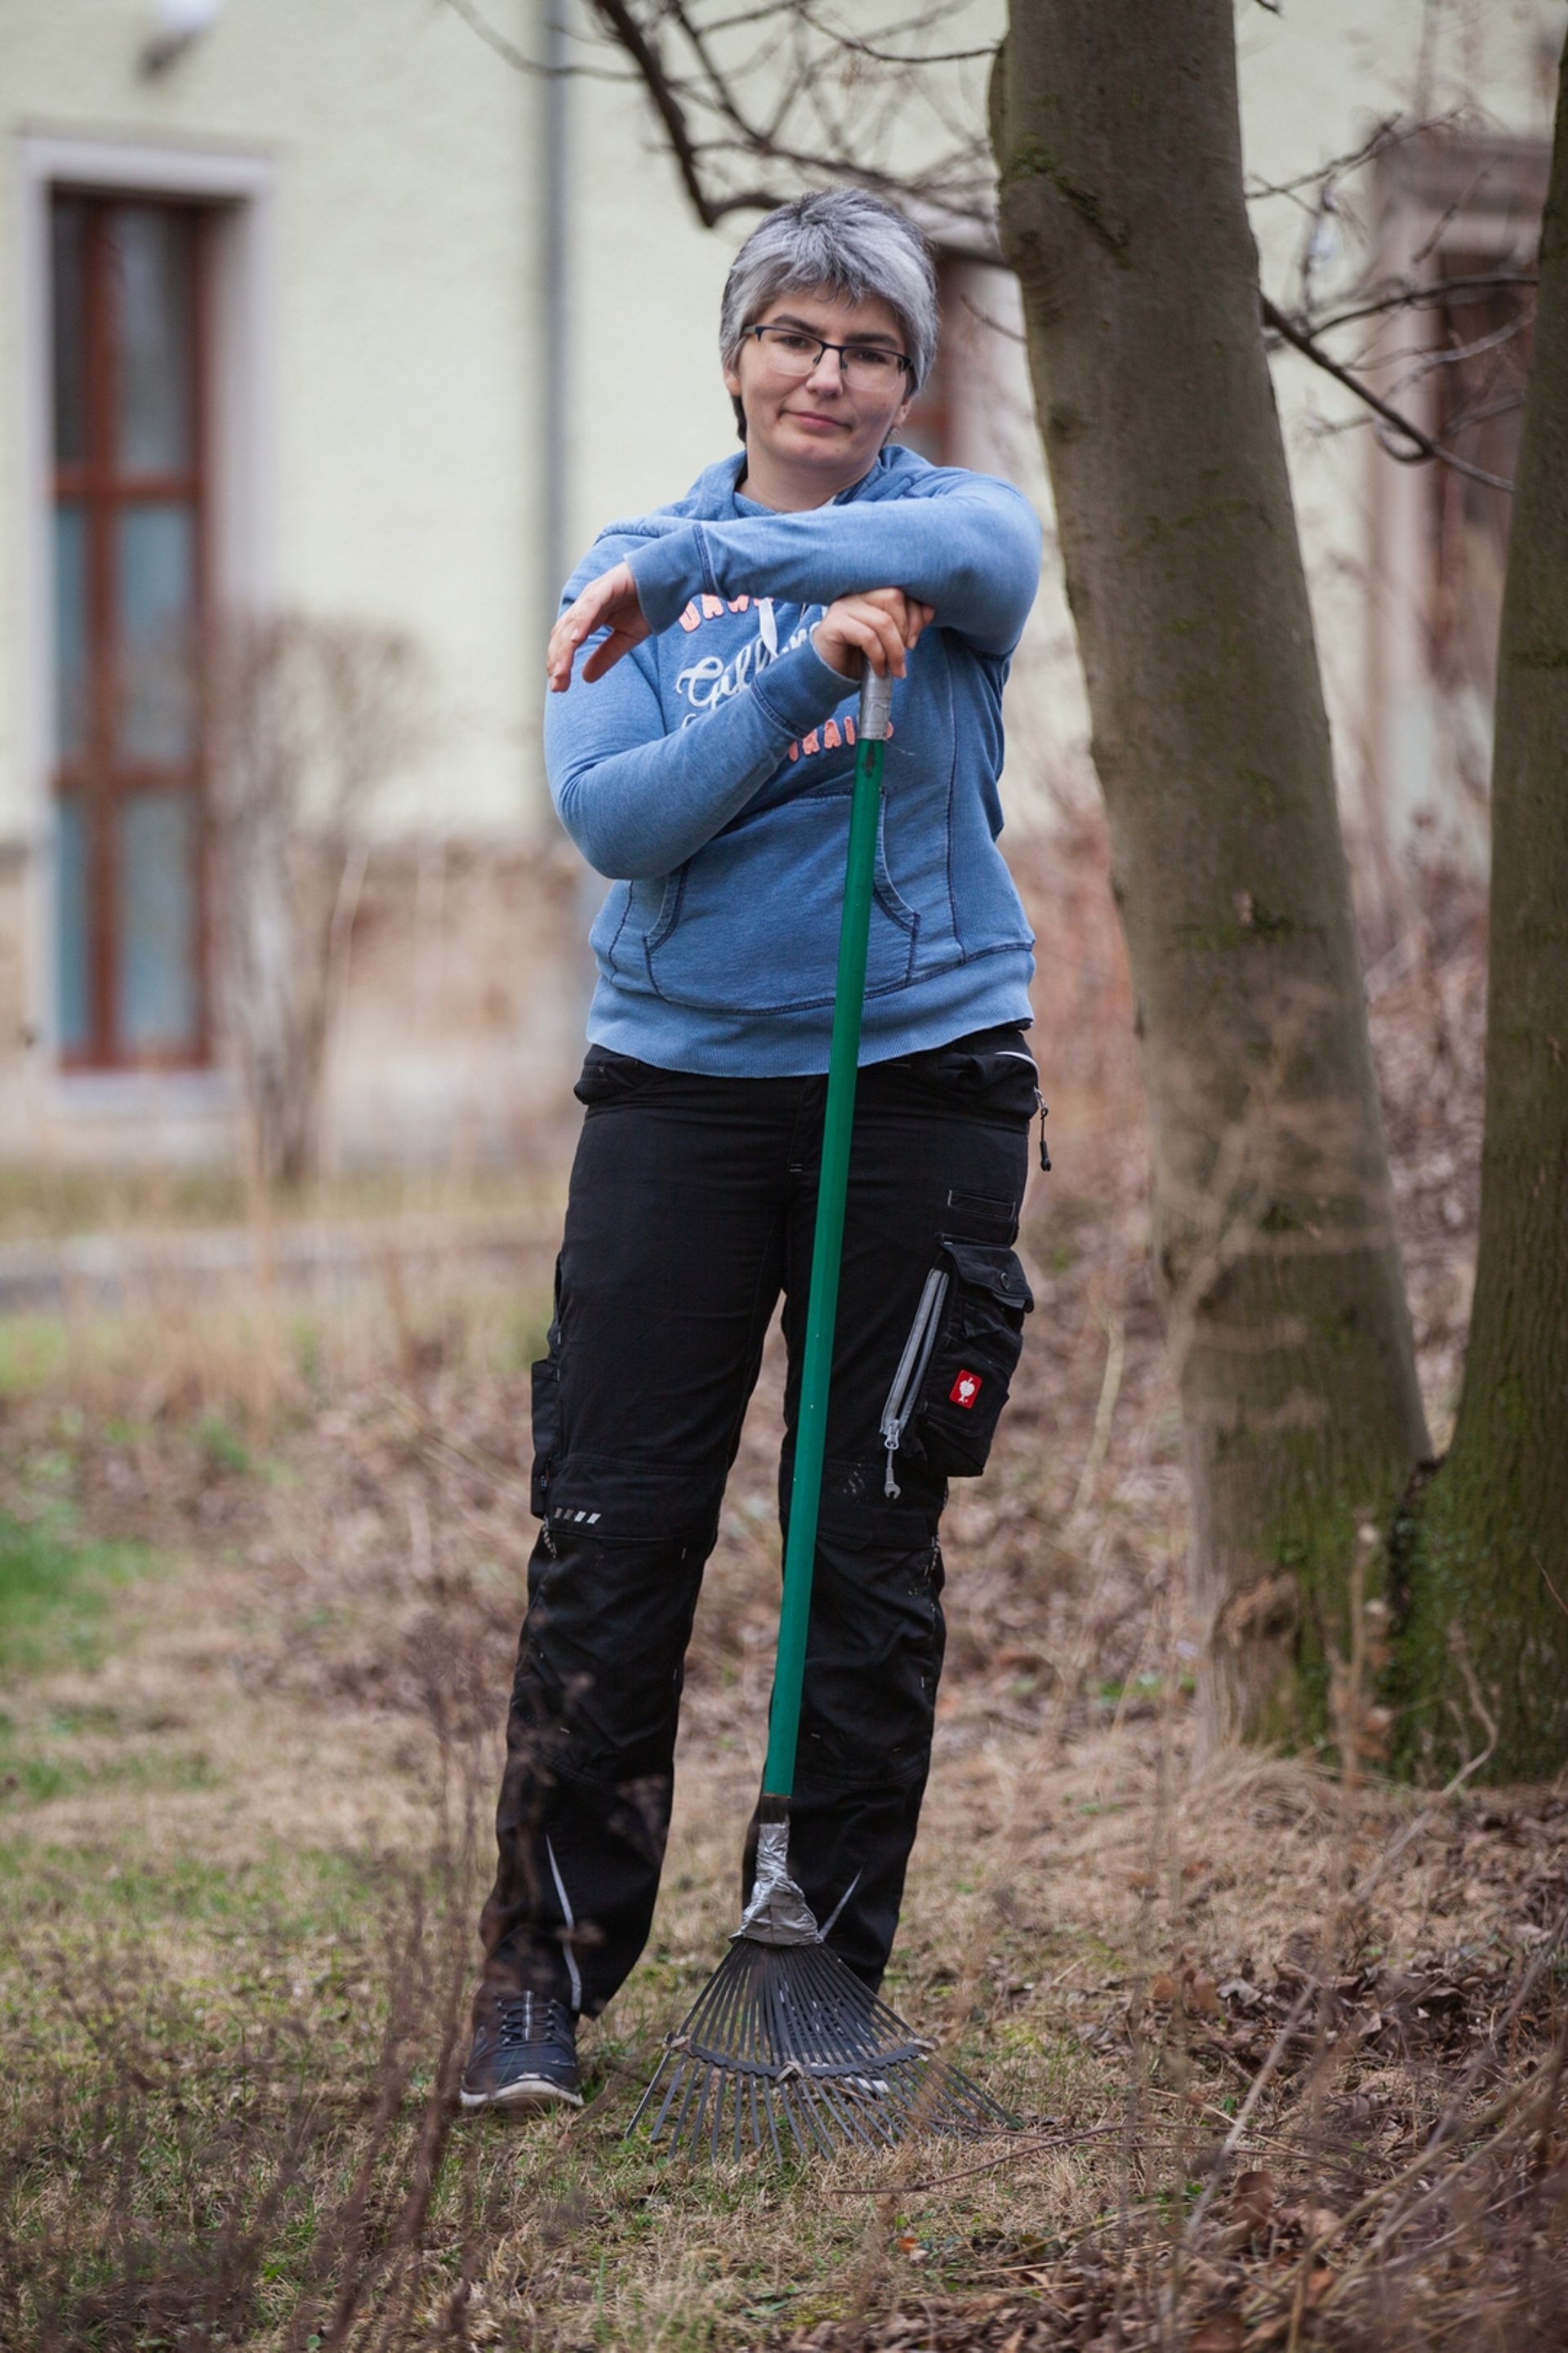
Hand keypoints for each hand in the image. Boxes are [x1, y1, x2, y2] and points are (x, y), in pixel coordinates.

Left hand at [547, 561, 649, 691]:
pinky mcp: (608, 585)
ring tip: (561, 672)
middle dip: (558, 661)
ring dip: (564, 649)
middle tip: (557, 686)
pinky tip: (574, 641)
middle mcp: (586, 605)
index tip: (559, 687)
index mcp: (588, 616)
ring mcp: (595, 594)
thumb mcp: (626, 638)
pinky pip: (591, 605)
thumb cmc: (648, 604)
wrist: (670, 579)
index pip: (566, 642)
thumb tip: (586, 678)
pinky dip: (581, 623)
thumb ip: (606, 656)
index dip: (561, 664)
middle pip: (563, 634)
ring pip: (573, 623)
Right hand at [812, 587, 932, 681]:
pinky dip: (879, 656)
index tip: (914, 640)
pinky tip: (879, 669)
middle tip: (906, 652)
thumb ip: (907, 623)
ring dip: (895, 649)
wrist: (827, 674)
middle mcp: (856, 594)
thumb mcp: (888, 640)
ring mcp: (843, 607)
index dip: (916, 614)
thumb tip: (930, 611)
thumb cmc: (859, 655)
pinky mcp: (834, 624)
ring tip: (895, 668)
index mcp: (870, 593)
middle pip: (893, 597)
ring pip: (883, 621)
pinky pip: (867, 636)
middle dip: (906, 628)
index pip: (901, 590)